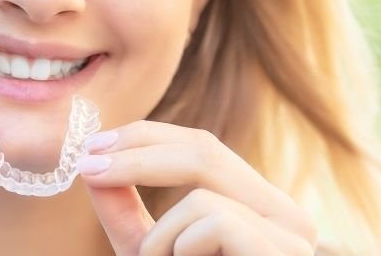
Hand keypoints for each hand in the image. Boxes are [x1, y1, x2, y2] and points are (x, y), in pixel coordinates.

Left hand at [78, 120, 316, 255]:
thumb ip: (125, 214)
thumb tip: (93, 163)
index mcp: (258, 209)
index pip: (204, 147)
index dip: (146, 138)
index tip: (93, 145)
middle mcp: (285, 216)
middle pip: (205, 149)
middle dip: (137, 153)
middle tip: (88, 165)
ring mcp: (292, 236)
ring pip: (202, 193)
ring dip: (160, 237)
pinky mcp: (284, 254)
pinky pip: (214, 221)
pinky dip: (180, 248)